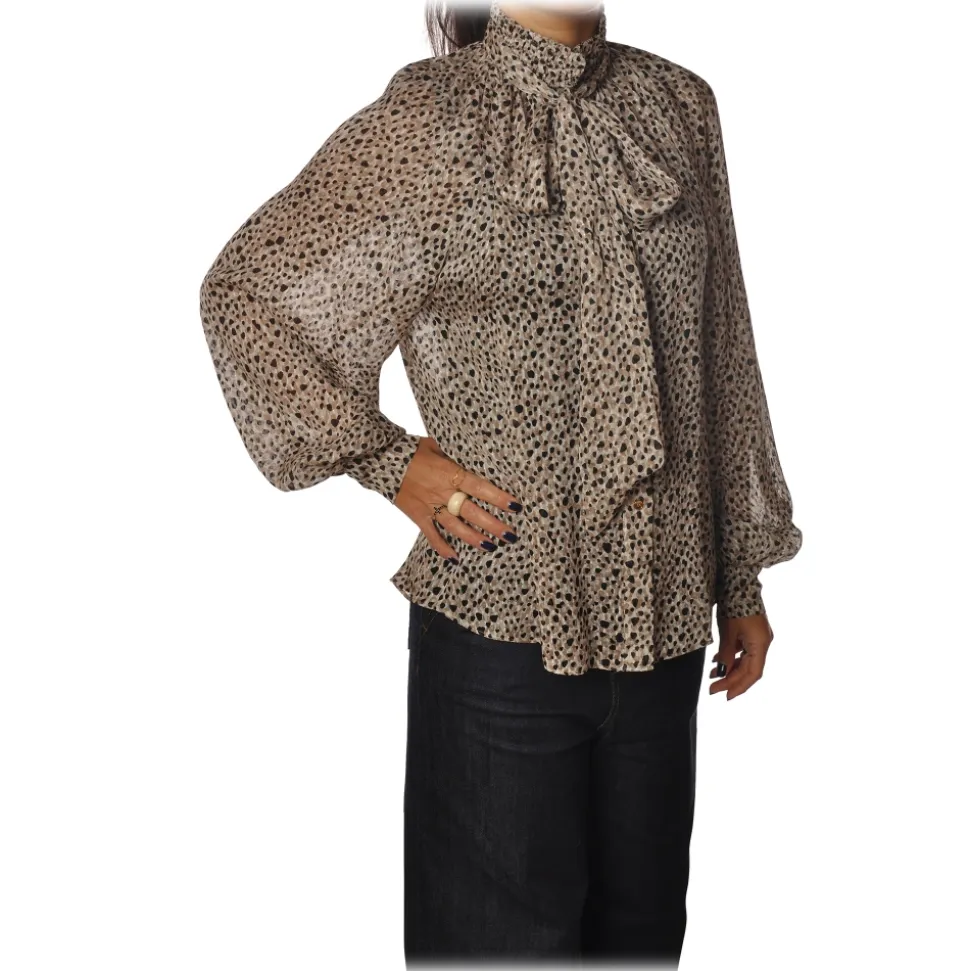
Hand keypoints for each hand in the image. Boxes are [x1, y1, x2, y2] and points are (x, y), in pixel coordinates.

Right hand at [394, 436, 522, 561]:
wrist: (382, 458)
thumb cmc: (412, 449)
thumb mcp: (438, 445)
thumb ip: (455, 455)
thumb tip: (474, 456)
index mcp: (450, 473)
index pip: (480, 487)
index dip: (499, 498)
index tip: (516, 506)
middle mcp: (443, 492)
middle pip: (473, 512)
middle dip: (493, 525)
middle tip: (511, 535)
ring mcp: (430, 506)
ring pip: (456, 527)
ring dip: (474, 538)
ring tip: (491, 546)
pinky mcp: (418, 515)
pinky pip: (431, 535)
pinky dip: (442, 547)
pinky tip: (455, 558)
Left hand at [709, 609, 773, 700]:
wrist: (739, 581)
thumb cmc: (735, 605)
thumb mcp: (728, 632)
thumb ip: (726, 654)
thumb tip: (721, 672)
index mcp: (761, 644)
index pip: (752, 674)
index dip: (739, 686)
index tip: (724, 695)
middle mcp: (763, 643)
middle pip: (748, 669)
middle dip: (730, 680)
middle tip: (712, 688)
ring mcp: (758, 637)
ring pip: (745, 660)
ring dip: (729, 668)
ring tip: (712, 675)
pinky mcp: (752, 632)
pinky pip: (742, 650)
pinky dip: (731, 657)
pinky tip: (717, 661)